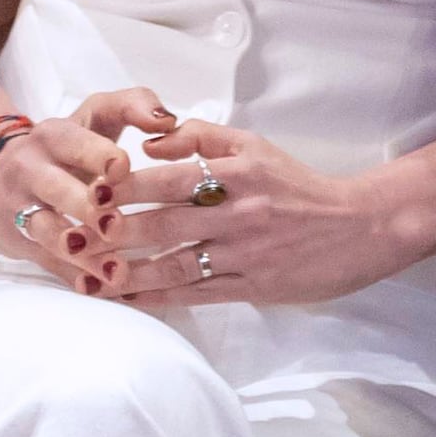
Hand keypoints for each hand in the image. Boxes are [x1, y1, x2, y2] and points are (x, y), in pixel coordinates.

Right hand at [0, 85, 168, 285]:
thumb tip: (167, 119)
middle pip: (56, 187)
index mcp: (56, 137)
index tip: (123, 168)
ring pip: (46, 229)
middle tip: (113, 222)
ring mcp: (20, 206)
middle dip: (84, 206)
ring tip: (113, 268)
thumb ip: (132, 105)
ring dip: (79, 250)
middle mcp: (31, 169)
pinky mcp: (17, 239)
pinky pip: (45, 260)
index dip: (100, 156)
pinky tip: (98, 288)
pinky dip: (72, 275)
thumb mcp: (94, 117)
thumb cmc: (69, 147)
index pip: (77, 142)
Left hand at [92, 117, 435, 310]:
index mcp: (238, 174)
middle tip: (72, 238)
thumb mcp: (256, 146)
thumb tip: (150, 141)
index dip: (120, 189)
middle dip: (112, 233)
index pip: (165, 180)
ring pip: (175, 264)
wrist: (363, 226)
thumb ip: (202, 137)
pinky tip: (129, 299)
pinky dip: (159, 298)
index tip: (84, 194)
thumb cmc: (301, 186)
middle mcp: (240, 213)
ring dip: (128, 272)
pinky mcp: (256, 286)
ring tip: (90, 275)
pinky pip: (198, 294)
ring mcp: (247, 253)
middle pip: (162, 224)